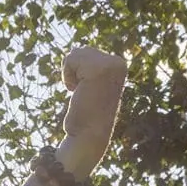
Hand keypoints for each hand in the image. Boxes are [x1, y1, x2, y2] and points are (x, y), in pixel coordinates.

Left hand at [58, 45, 127, 175]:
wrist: (89, 136)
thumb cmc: (87, 114)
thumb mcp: (92, 85)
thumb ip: (90, 66)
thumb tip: (78, 49)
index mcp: (119, 65)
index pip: (86, 53)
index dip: (79, 73)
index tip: (89, 91)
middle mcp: (118, 63)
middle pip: (80, 50)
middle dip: (74, 72)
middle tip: (84, 93)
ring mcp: (110, 65)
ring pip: (74, 53)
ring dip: (70, 75)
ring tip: (81, 92)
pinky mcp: (97, 70)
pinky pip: (70, 60)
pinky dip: (67, 76)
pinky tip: (77, 92)